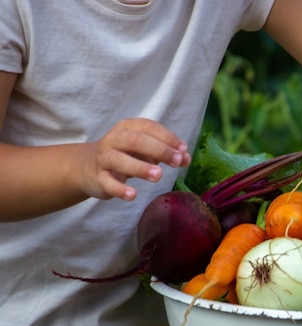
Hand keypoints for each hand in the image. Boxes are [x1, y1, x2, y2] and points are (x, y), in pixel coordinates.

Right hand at [75, 118, 190, 200]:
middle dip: (158, 149)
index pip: (149, 127)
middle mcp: (115, 140)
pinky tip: (132, 195)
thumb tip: (186, 159)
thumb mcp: (146, 150)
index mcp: (128, 128)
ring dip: (140, 167)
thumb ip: (167, 153)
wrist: (88, 166)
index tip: (183, 150)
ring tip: (158, 176)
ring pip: (119, 160)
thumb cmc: (126, 154)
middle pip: (135, 140)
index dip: (167, 137)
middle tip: (176, 161)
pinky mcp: (98, 177)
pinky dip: (119, 189)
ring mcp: (104, 158)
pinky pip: (107, 182)